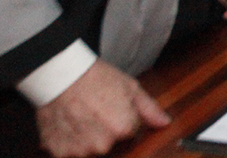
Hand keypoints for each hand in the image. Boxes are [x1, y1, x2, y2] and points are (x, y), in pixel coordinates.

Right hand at [35, 59, 168, 157]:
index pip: (131, 133)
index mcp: (124, 128)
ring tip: (81, 116)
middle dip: (106, 132)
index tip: (113, 107)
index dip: (123, 119)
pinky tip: (69, 124)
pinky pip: (70, 153)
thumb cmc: (96, 78)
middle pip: (110, 144)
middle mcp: (103, 144)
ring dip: (87, 138)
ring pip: (90, 150)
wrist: (61, 75)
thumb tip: (165, 123)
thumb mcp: (130, 87)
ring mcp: (81, 150)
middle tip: (96, 111)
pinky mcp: (60, 153)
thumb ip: (149, 109)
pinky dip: (70, 142)